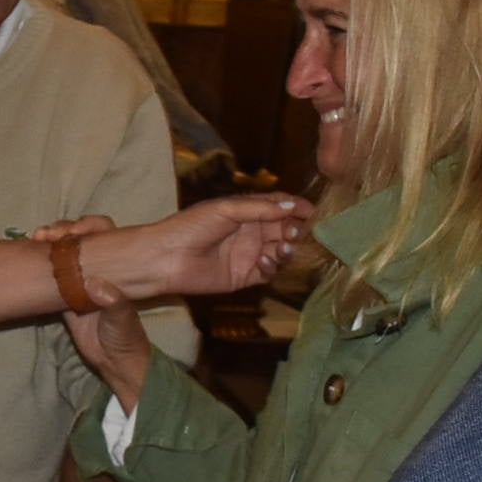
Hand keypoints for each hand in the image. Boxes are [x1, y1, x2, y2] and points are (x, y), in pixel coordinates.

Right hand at [32, 214, 155, 409]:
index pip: (104, 234)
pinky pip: (50, 274)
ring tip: (34, 239)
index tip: (75, 230)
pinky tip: (28, 256)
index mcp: (116, 266)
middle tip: (45, 233)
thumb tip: (93, 283)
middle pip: (79, 238)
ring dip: (48, 242)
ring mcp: (78, 280)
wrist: (114, 362)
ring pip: (62, 252)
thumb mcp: (123, 319)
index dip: (89, 226)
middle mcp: (97, 267)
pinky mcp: (63, 295)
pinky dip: (39, 264)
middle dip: (63, 229)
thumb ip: (113, 302)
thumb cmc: (126, 337)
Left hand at [84, 196, 306, 303]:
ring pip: (281, 252)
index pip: (279, 207)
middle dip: (296, 230)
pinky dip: (273, 267)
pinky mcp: (245, 277)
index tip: (315, 213)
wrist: (166, 259)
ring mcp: (249, 255)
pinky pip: (269, 273)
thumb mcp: (226, 209)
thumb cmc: (191, 227)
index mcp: (246, 211)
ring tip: (282, 248)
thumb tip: (292, 204)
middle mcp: (251, 232)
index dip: (297, 208)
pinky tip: (264, 262)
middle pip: (285, 229)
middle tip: (298, 233)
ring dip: (287, 250)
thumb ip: (260, 208)